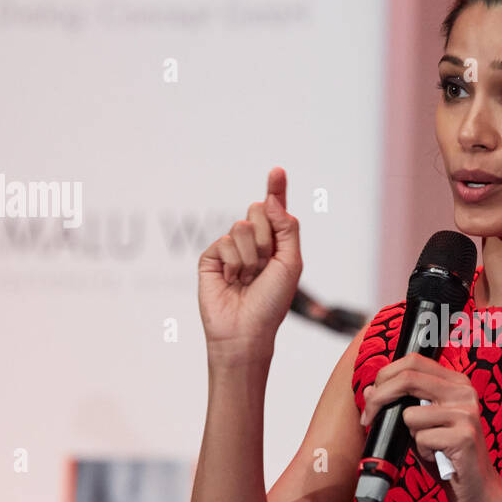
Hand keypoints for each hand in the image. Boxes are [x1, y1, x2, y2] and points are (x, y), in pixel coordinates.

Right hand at [198, 167, 302, 362]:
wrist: (246, 330)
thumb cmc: (272, 302)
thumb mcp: (291, 263)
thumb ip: (286, 229)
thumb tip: (270, 200)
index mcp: (275, 243)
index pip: (275, 210)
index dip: (276, 189)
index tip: (277, 171)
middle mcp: (252, 242)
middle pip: (258, 211)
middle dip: (265, 238)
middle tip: (264, 267)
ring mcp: (230, 249)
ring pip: (241, 227)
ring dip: (250, 257)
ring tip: (248, 279)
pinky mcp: (211, 258)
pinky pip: (224, 242)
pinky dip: (233, 264)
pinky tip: (231, 281)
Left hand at [359, 352, 501, 501]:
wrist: (478, 489)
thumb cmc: (447, 456)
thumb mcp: (420, 426)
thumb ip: (398, 406)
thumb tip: (368, 390)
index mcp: (456, 383)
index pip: (413, 361)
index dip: (385, 376)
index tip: (372, 398)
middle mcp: (464, 392)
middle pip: (408, 378)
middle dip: (379, 399)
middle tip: (369, 418)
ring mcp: (466, 413)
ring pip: (410, 414)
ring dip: (410, 436)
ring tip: (428, 447)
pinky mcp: (465, 436)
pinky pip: (421, 438)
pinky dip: (422, 453)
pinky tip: (438, 458)